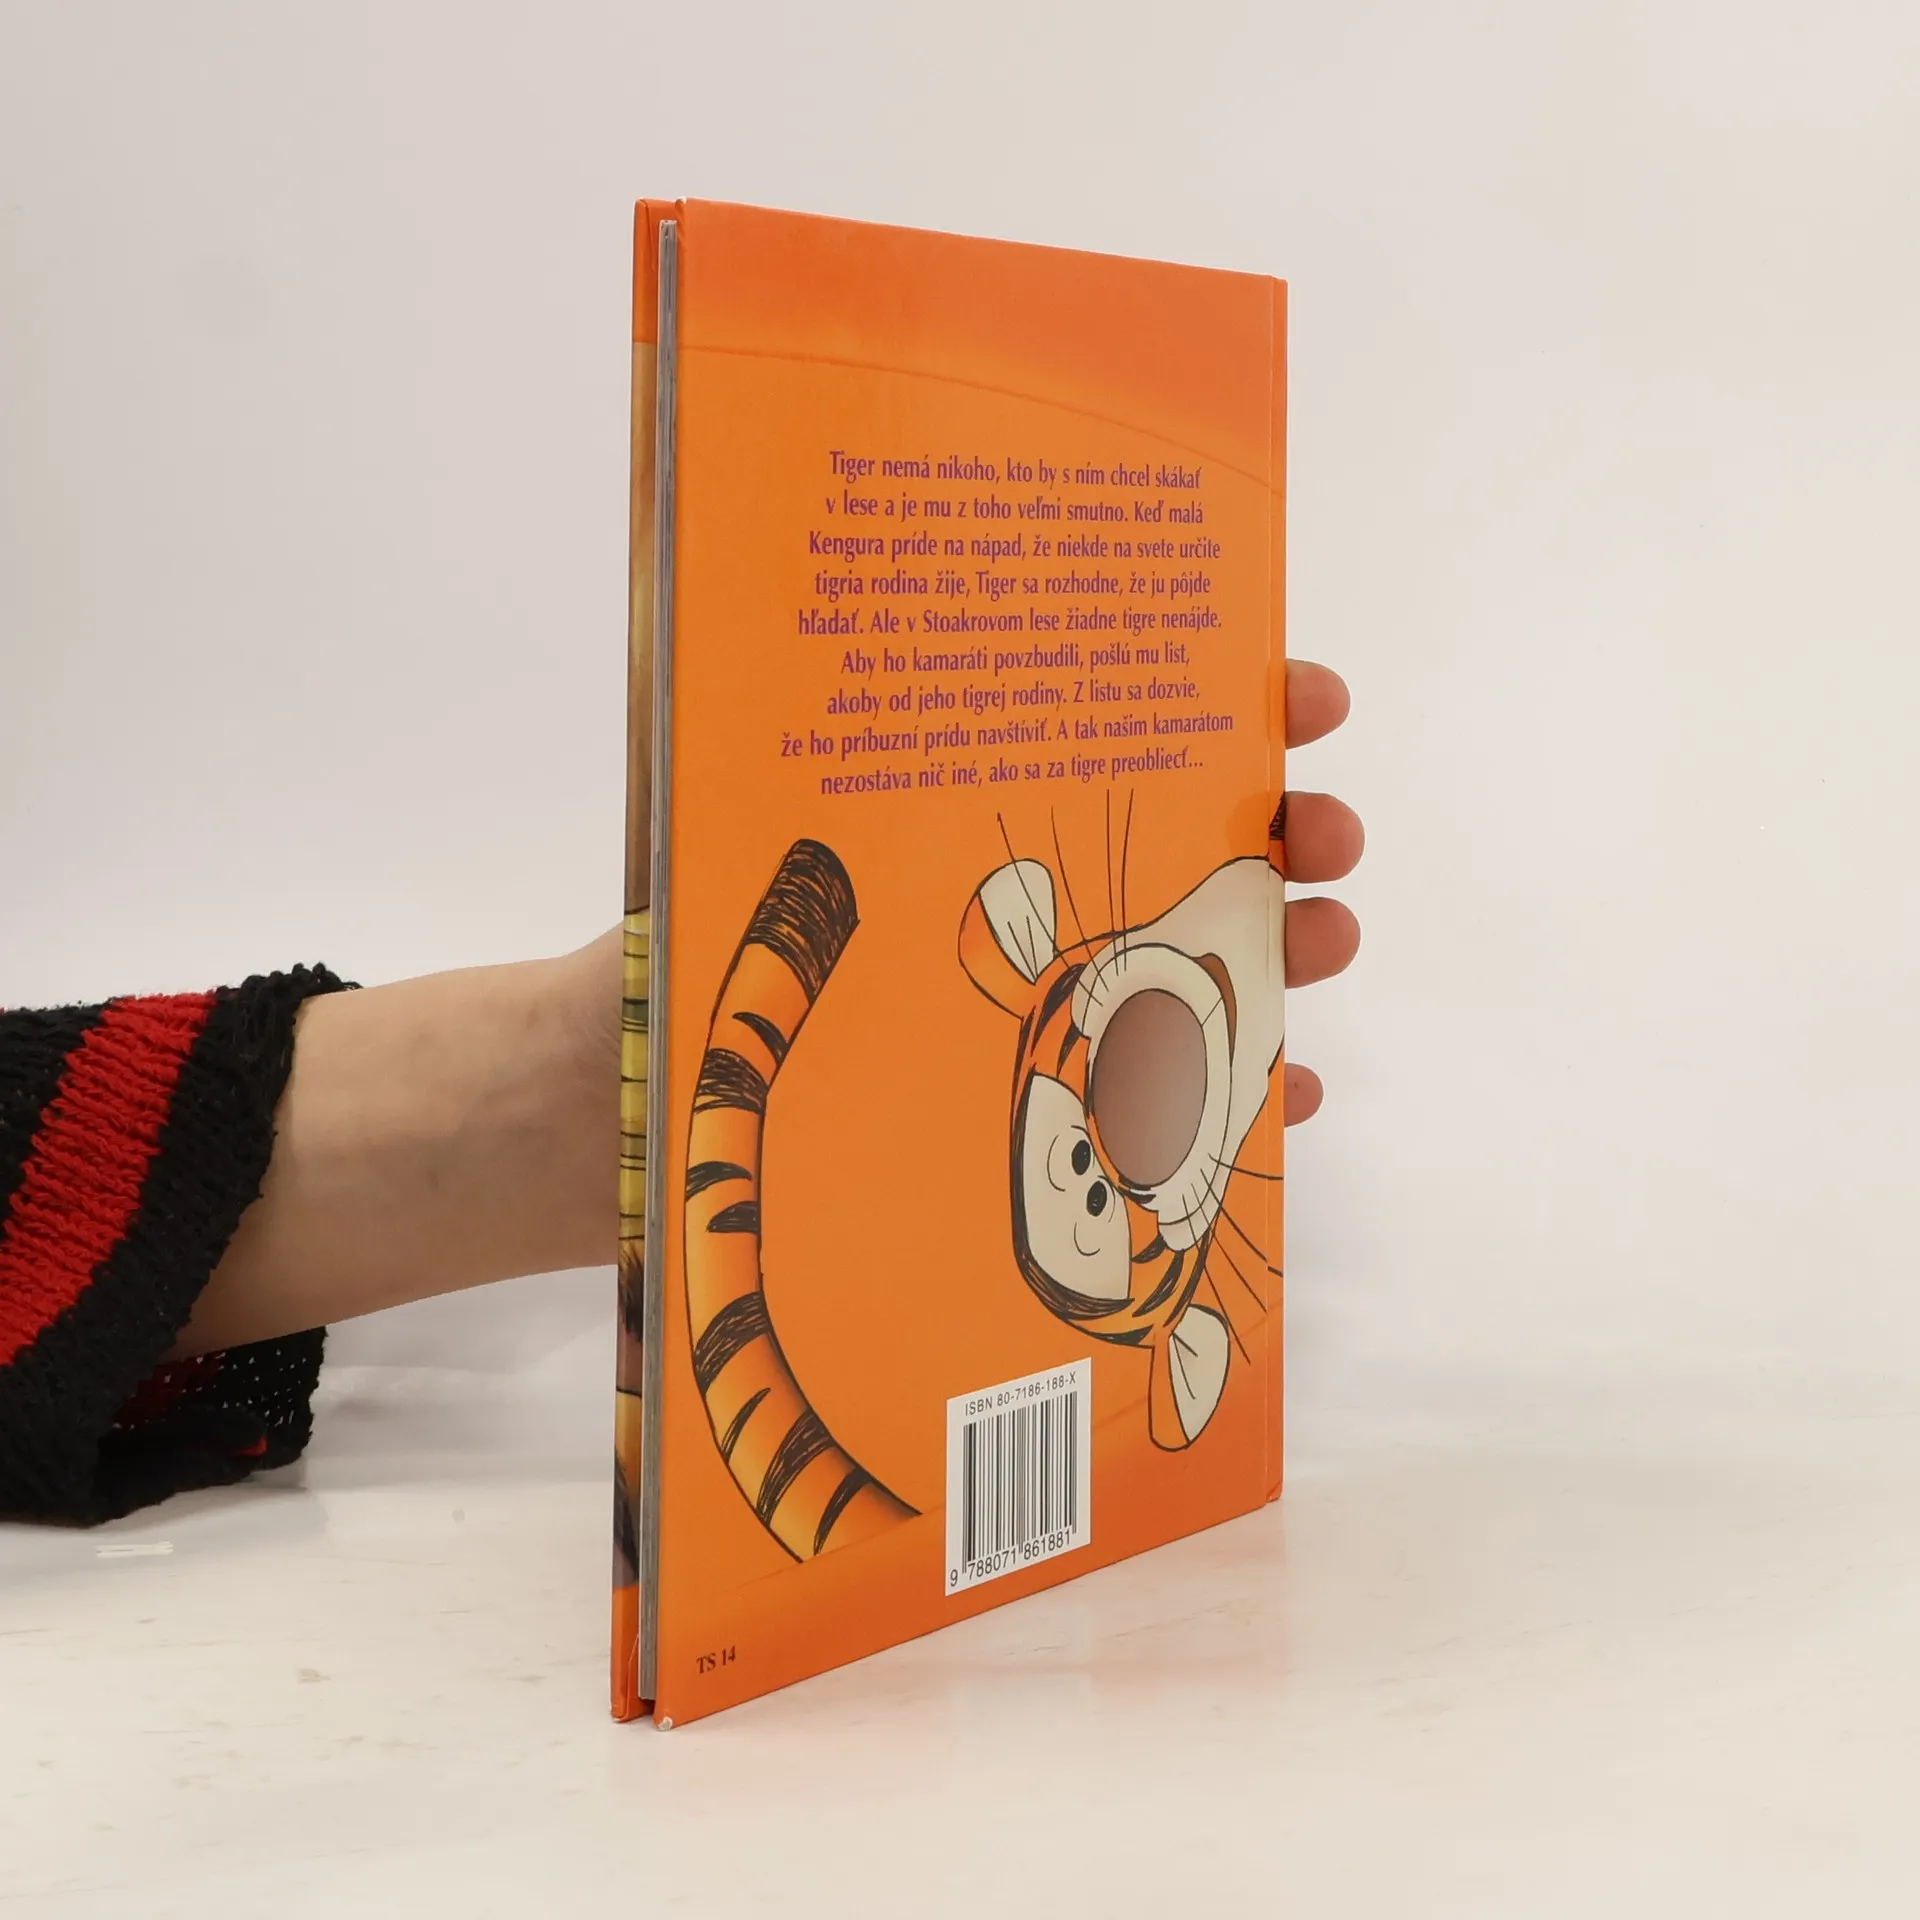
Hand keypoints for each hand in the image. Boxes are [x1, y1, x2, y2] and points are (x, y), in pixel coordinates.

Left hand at [573, 658, 1364, 1126]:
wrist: (588, 1136)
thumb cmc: (637, 988)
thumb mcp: (712, 884)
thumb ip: (787, 857)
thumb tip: (848, 822)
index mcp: (937, 821)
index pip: (1093, 739)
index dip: (1215, 703)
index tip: (1298, 693)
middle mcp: (988, 912)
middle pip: (1167, 854)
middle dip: (1274, 832)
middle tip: (1326, 838)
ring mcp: (1015, 1022)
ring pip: (1181, 976)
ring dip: (1276, 955)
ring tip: (1331, 941)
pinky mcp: (1017, 1134)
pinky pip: (1151, 1116)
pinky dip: (1229, 1106)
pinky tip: (1287, 1099)